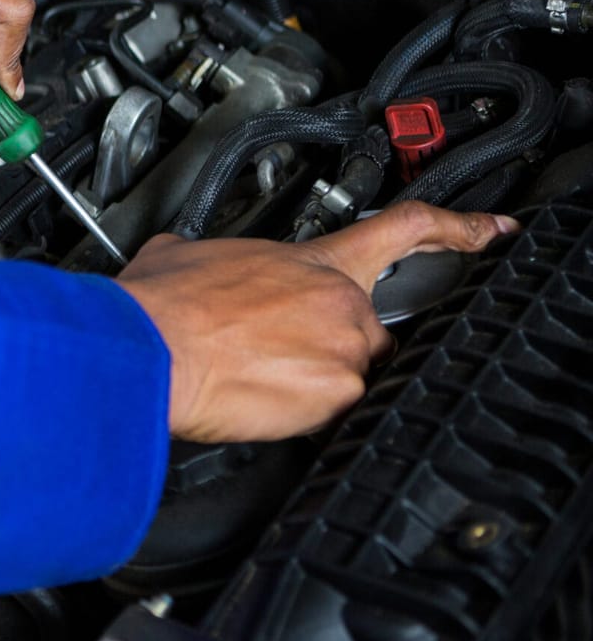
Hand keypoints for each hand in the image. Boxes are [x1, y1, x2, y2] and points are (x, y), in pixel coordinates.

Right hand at [118, 204, 517, 443]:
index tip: (490, 233)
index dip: (460, 229)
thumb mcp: (185, 254)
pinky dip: (300, 411)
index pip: (407, 229)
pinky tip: (257, 399)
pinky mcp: (336, 398)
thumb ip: (214, 255)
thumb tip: (193, 258)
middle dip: (332, 343)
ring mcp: (344, 351)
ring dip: (311, 378)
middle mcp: (340, 301)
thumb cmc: (162, 308)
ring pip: (352, 372)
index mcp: (312, 260)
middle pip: (372, 326)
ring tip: (255, 377)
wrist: (151, 351)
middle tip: (279, 351)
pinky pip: (335, 410)